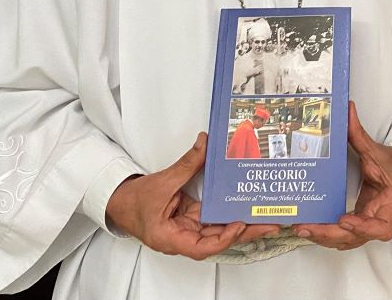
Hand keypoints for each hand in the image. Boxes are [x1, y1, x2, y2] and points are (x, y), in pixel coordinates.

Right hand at [104, 133, 279, 259]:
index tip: (239, 224)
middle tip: (271, 223)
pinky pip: (214, 218)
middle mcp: (184, 238)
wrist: (121, 201)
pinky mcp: (192, 219)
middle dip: (246, 231)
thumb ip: (187, 164)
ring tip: (267, 216)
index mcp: (172, 238)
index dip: (224, 237)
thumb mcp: (163, 182)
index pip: (203, 247)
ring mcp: (190, 229)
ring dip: (242, 223)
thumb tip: (205, 144)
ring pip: (220, 230)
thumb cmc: (135, 201)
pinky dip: (230, 213)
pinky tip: (247, 207)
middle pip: (219, 239)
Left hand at [294, 101, 391, 250]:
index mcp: (390, 204)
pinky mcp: (358, 222)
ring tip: (302, 228)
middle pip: (355, 238)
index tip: (344, 219)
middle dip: (330, 234)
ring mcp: (368, 223)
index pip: (379, 227)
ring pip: (346, 241)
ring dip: (324, 237)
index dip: (362, 228)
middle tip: (308, 227)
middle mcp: (379, 219)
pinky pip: (342, 235)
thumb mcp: (377, 150)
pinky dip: (326, 234)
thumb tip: (347, 108)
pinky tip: (308, 227)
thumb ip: (359, 134)